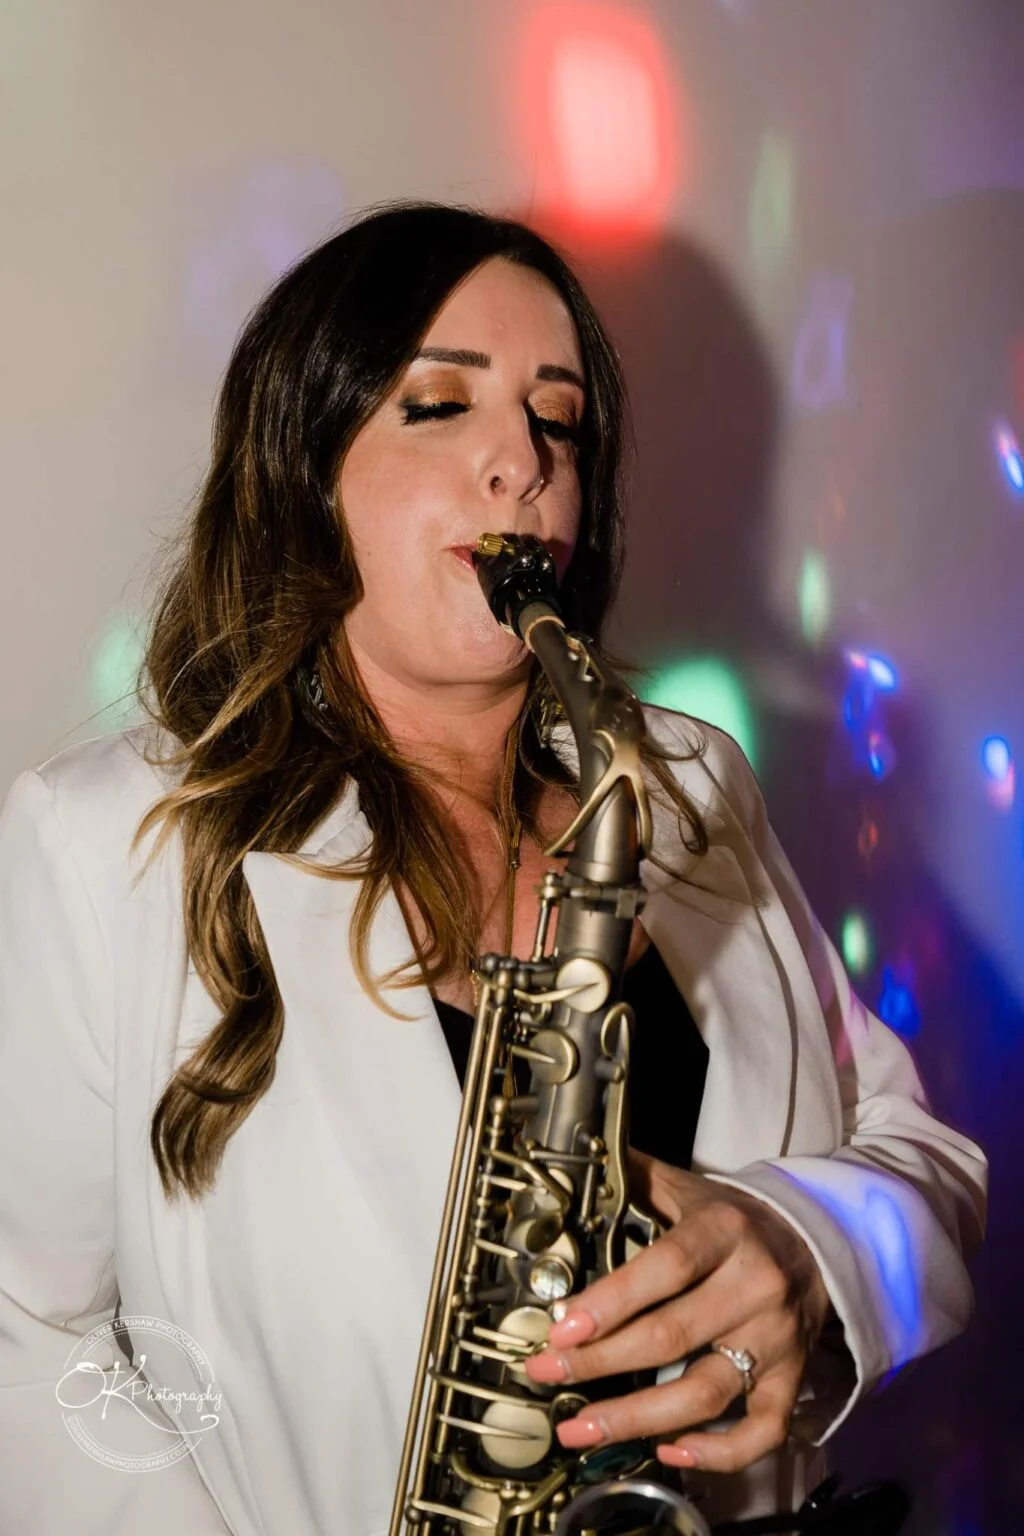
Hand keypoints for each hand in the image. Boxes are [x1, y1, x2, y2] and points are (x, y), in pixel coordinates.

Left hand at [523, 1148, 831, 1473]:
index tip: (562, 1327)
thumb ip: (634, 1177)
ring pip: (706, 1393)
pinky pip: (762, 1431)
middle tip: (545, 1373)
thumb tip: (579, 1164)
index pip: (667, 1267)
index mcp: (724, 1231)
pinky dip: (716, 1453)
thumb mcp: (687, 1188)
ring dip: (636, 1419)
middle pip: (671, 1336)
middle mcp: (754, 1286)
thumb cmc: (733, 1218)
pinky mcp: (794, 1378)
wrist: (817, 1240)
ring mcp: (776, 1338)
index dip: (612, 1300)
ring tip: (580, 1429)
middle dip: (599, 1362)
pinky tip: (666, 1452)